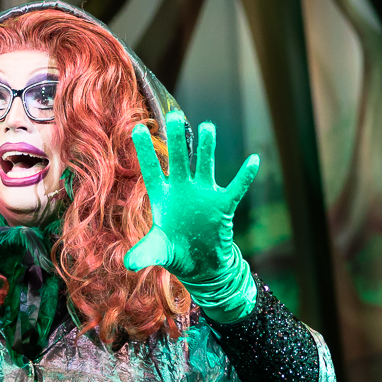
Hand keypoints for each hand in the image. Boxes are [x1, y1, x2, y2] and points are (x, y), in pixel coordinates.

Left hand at [125, 110, 259, 320]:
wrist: (200, 265)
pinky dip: (245, 175)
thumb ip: (144, 253)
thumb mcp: (158, 251)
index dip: (144, 150)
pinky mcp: (223, 205)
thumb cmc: (174, 252)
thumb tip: (127, 263)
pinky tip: (254, 160)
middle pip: (178, 159)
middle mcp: (182, 189)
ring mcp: (203, 194)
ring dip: (207, 148)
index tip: (137, 128)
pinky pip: (236, 188)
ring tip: (207, 127)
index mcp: (162, 196)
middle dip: (176, 140)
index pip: (151, 169)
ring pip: (204, 165)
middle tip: (174, 116)